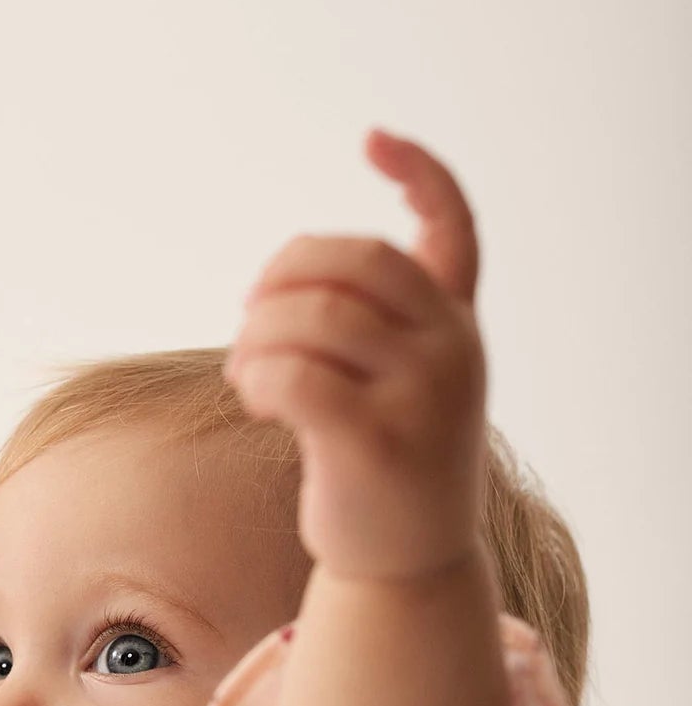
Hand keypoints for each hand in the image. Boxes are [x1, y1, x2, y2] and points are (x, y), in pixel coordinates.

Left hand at [223, 130, 487, 583]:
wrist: (408, 567)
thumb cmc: (386, 466)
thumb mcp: (400, 384)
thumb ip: (370, 325)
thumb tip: (281, 285)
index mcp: (457, 324)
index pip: (453, 225)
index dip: (419, 171)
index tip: (373, 138)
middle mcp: (453, 350)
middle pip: (354, 260)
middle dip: (283, 274)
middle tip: (249, 316)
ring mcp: (422, 396)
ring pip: (313, 317)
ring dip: (256, 336)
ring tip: (247, 373)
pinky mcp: (374, 443)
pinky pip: (292, 376)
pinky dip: (255, 378)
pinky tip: (254, 400)